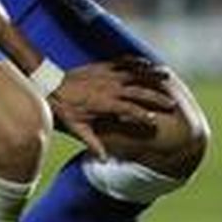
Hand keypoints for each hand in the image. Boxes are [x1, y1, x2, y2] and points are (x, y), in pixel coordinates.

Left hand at [48, 57, 176, 156]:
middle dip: (155, 97)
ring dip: (150, 74)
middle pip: (137, 91)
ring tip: (166, 75)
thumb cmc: (64, 109)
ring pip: (133, 73)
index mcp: (104, 103)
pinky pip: (122, 62)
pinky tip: (147, 63)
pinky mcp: (102, 66)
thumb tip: (103, 160)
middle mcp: (108, 87)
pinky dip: (135, 61)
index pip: (128, 110)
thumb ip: (92, 143)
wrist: (49, 85)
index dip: (142, 116)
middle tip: (172, 103)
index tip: (155, 122)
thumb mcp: (76, 128)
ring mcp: (106, 74)